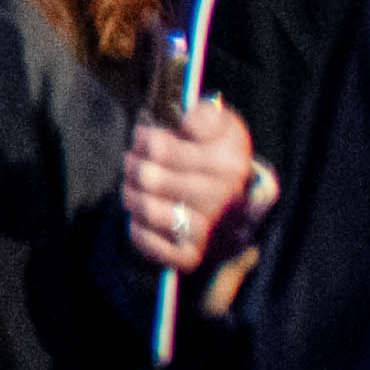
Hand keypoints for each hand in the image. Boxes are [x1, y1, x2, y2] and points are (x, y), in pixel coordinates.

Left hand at [121, 98, 267, 286]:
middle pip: (149, 177)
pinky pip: (153, 244)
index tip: (147, 136)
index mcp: (229, 161)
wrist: (237, 201)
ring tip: (134, 186)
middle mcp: (223, 197)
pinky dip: (138, 230)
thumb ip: (207, 115)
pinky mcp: (192, 254)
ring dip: (131, 194)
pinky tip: (140, 217)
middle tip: (136, 160)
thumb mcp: (220, 124)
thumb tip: (190, 123)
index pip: (160, 147)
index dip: (145, 138)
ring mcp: (208, 228)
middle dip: (133, 164)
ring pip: (149, 209)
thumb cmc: (216, 153)